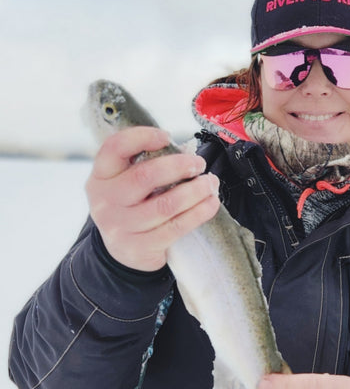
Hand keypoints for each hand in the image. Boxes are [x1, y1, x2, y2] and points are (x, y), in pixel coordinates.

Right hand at [86, 126, 220, 270]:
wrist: (123, 251)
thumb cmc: (132, 207)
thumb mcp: (124, 183)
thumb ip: (144, 165)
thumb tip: (185, 153)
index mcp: (101, 177)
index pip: (115, 148)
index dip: (142, 137)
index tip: (167, 136)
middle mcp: (105, 201)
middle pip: (145, 176)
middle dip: (179, 166)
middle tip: (199, 164)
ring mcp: (121, 227)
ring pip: (166, 204)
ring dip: (195, 191)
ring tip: (210, 184)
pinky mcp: (139, 247)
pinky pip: (176, 227)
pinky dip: (198, 213)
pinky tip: (210, 204)